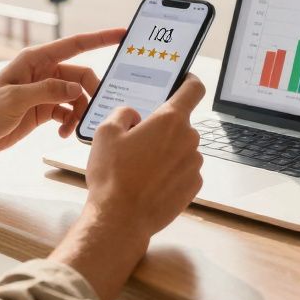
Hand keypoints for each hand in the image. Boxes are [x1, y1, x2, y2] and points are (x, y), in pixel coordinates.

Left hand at [0, 27, 125, 155]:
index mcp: (36, 60)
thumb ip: (47, 91)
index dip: (101, 38)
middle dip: (91, 93)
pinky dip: (70, 122)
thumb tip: (77, 90)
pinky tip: (64, 133)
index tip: (123, 35)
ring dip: (79, 112)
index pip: (75, 44)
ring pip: (77, 96)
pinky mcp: (43, 109)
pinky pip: (67, 111)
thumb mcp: (15, 99)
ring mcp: (44, 91)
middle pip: (81, 76)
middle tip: (97, 110)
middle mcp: (43, 72)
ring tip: (71, 128)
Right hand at [83, 75, 204, 239]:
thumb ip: (122, 114)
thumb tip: (133, 115)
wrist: (120, 219)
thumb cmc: (112, 175)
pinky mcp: (194, 185)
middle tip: (140, 140)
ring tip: (142, 167)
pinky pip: (185, 170)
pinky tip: (151, 182)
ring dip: (168, 151)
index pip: (193, 89)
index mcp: (169, 120)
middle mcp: (188, 139)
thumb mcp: (106, 133)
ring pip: (182, 148)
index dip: (190, 81)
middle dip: (164, 128)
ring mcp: (194, 164)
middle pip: (182, 123)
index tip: (184, 81)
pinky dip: (172, 172)